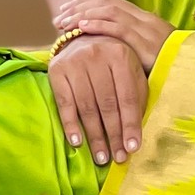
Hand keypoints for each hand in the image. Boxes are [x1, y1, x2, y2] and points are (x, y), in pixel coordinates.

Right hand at [48, 34, 148, 167]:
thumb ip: (137, 95)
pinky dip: (71, 124)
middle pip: (107, 104)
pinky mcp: (57, 70)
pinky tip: (77, 142)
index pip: (127, 97)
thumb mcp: (131, 70)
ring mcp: (75, 62)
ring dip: (94, 136)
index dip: (131, 124)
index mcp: (121, 55)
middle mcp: (97, 55)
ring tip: (101, 157)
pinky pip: (65, 103)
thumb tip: (136, 132)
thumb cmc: (113, 60)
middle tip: (118, 158)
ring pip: (87, 106)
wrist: (82, 36)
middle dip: (114, 135)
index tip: (133, 148)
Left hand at [51, 0, 173, 71]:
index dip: (88, 3)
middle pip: (106, 3)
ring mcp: (145, 29)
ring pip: (109, 12)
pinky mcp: (145, 42)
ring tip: (63, 21)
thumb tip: (110, 48)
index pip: (112, 2)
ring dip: (82, 14)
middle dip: (80, 6)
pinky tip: (81, 26)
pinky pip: (117, 28)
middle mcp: (144, 19)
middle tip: (58, 15)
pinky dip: (98, 24)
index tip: (68, 9)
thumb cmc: (171, 67)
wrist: (193, 71)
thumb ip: (132, 47)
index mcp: (145, 19)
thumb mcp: (150, 53)